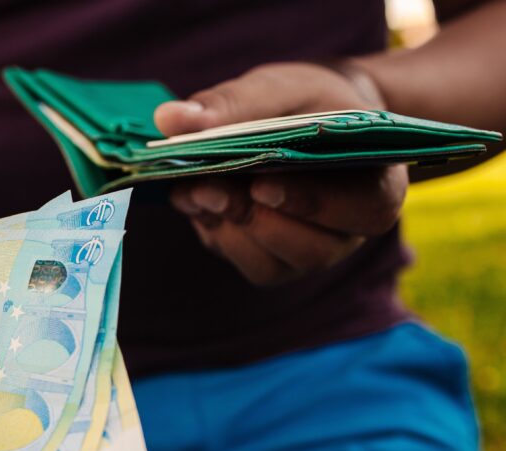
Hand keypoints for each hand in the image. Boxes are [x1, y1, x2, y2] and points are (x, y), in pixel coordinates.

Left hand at [154, 62, 407, 285]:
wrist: (307, 121)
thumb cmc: (307, 103)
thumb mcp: (280, 88)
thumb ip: (235, 103)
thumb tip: (170, 119)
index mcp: (379, 185)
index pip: (366, 208)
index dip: (314, 203)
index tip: (262, 186)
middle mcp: (348, 231)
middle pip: (311, 248)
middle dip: (256, 220)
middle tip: (211, 188)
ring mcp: (308, 251)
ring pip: (271, 264)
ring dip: (229, 229)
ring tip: (194, 190)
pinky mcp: (270, 258)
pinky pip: (243, 259)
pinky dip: (216, 232)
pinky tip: (194, 200)